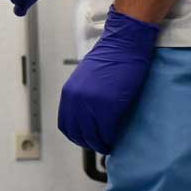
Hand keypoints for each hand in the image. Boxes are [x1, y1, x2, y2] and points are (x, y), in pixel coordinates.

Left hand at [57, 7, 161, 154]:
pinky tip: (114, 140)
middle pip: (78, 134)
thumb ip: (83, 98)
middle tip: (100, 144)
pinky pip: (106, 132)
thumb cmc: (110, 59)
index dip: (77, 136)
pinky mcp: (108, 107)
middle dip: (89, 142)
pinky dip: (109, 140)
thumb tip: (87, 118)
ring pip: (92, 136)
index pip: (66, 125)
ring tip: (108, 144)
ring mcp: (91, 105)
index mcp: (69, 94)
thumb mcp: (86, 80)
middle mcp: (76, 101)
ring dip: (99, 144)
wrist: (124, 46)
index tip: (87, 139)